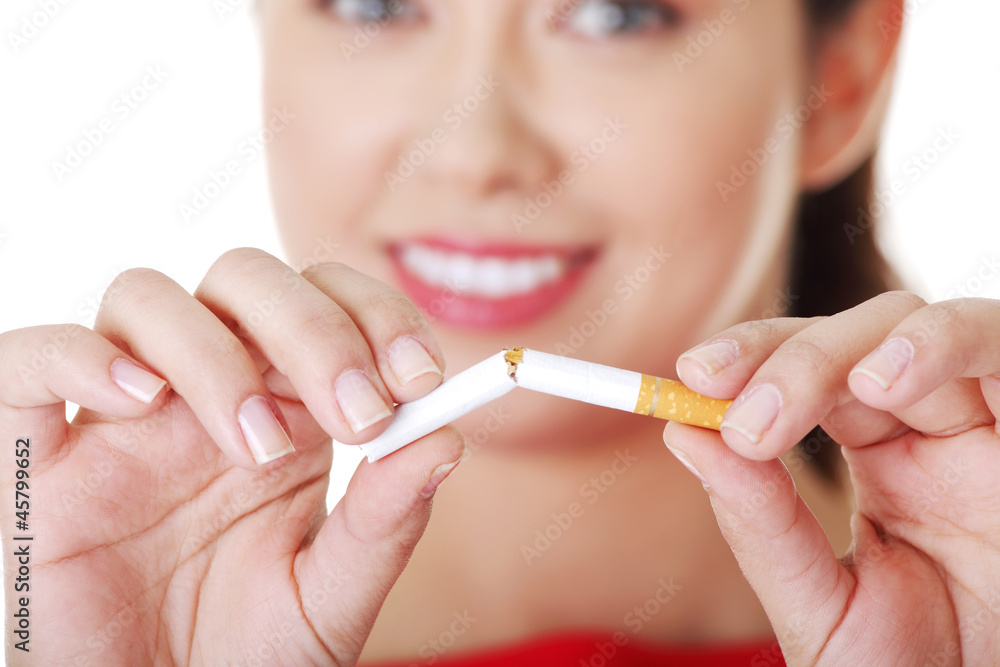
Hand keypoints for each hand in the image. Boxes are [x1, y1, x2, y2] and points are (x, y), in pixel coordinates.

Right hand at [1, 248, 463, 665]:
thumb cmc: (244, 657)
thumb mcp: (331, 598)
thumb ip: (385, 522)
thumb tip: (448, 438)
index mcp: (286, 412)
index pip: (329, 304)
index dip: (378, 317)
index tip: (421, 380)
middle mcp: (205, 394)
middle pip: (248, 280)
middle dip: (315, 329)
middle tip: (358, 414)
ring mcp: (120, 418)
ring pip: (147, 299)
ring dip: (217, 354)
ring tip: (257, 448)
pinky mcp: (37, 457)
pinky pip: (29, 359)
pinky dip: (81, 357)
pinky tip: (141, 403)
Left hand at [664, 292, 999, 664]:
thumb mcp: (818, 604)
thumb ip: (758, 522)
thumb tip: (682, 434)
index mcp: (878, 452)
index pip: (807, 369)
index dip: (751, 356)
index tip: (692, 376)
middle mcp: (931, 425)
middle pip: (861, 335)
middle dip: (795, 359)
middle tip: (741, 412)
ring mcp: (987, 425)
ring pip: (934, 324)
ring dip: (874, 343)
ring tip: (847, 390)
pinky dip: (945, 344)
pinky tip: (889, 384)